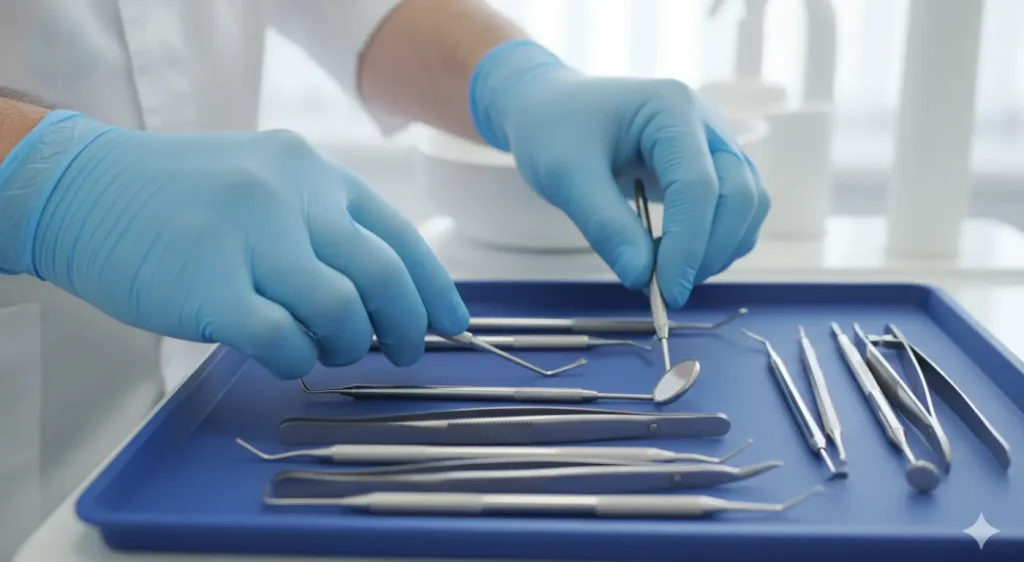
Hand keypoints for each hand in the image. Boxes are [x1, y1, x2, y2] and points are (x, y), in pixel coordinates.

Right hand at [0, 111, 468, 378]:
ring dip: (348, 344)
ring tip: (328, 349)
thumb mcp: (266, 186)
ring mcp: (251, 234)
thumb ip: (322, 229)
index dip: (434, 288)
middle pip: (383, 275)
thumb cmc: (181, 199)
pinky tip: (284, 356)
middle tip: (404, 353)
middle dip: (407, 327)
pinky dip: (296, 359)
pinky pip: (282, 339)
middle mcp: (292, 195)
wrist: (83, 189)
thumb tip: (381, 298)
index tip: (451, 325)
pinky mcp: (209, 281)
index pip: (400, 235)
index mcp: (314, 173)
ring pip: (341, 309)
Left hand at [470, 40, 768, 307]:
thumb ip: (605, 226)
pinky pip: (737, 209)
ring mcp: (714, 142)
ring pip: (748, 205)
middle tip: (666, 291)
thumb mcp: (566, 176)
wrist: (549, 110)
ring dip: (719, 250)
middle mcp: (705, 121)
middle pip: (739, 195)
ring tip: (666, 273)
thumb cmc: (555, 131)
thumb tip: (642, 278)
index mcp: (671, 108)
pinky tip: (676, 258)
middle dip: (710, 251)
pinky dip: (718, 242)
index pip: (698, 186)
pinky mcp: (712, 166)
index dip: (688, 245)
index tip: (666, 292)